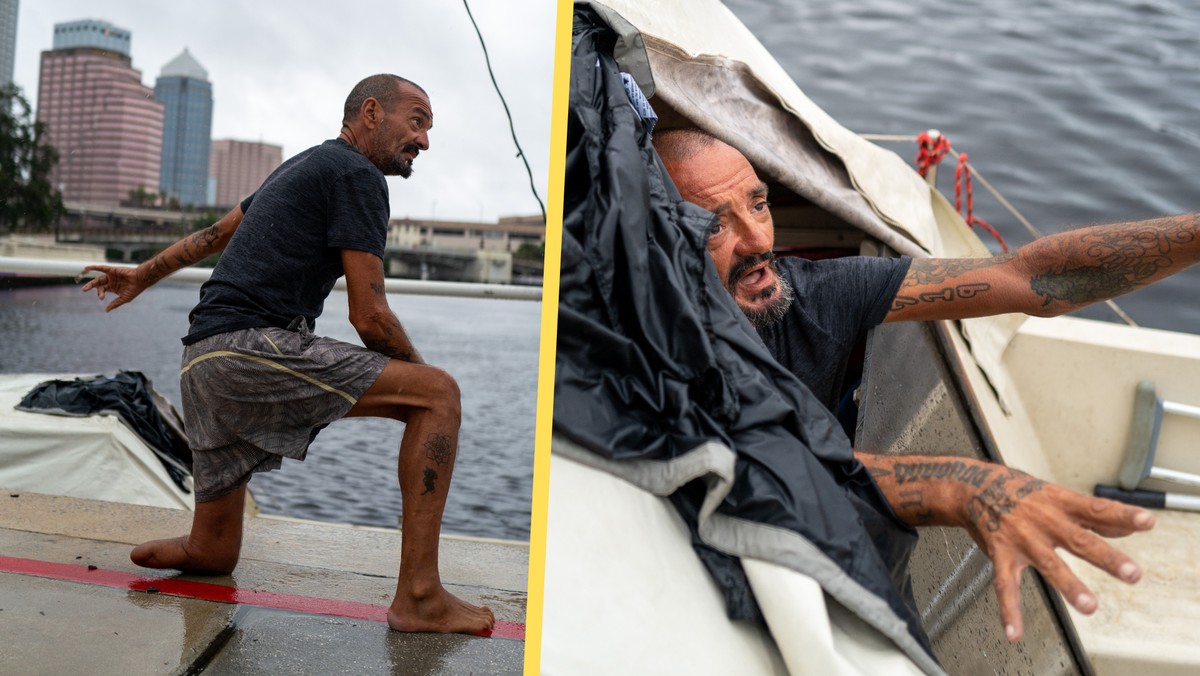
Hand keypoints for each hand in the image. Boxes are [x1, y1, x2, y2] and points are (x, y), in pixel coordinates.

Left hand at [81, 264, 145, 311]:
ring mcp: (111, 275)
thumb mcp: (124, 299)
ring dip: (91, 282)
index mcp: (113, 287)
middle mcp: (111, 281)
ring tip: (85, 287)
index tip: (101, 298)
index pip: (102, 290)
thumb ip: (115, 304)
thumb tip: (106, 310)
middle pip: (98, 284)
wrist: (141, 280)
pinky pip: (101, 268)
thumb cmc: (135, 289)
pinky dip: (94, 267)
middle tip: (84, 290)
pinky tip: (86, 268)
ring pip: (98, 278)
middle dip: (91, 287)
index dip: (100, 294)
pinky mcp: (112, 270)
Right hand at [954, 466, 1154, 641]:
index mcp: (1060, 503)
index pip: (1097, 508)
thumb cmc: (1019, 492)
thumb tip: (1127, 525)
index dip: (1123, 514)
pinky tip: (1014, 631)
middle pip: (1079, 540)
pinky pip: (1005, 585)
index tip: (1147, 521)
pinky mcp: (1001, 554)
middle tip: (1131, 573)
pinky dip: (1009, 609)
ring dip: (1069, 586)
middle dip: (1106, 557)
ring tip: (1089, 606)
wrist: (972, 487)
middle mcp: (1044, 521)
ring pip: (1049, 564)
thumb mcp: (1056, 495)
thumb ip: (1091, 514)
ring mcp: (1022, 539)